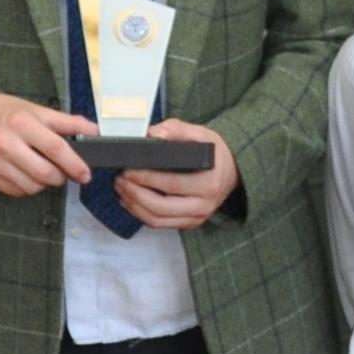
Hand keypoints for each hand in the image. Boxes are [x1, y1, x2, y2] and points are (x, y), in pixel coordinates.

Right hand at [0, 90, 93, 195]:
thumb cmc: (6, 112)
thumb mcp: (36, 109)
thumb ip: (67, 122)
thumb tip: (94, 131)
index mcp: (22, 123)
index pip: (55, 148)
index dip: (74, 164)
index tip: (85, 173)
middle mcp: (6, 143)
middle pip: (45, 173)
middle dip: (61, 177)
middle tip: (64, 172)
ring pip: (32, 187)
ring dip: (44, 183)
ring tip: (43, 170)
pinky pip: (17, 191)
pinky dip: (28, 186)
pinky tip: (26, 173)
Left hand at [116, 120, 239, 230]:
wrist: (233, 169)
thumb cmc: (216, 152)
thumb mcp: (201, 134)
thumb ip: (177, 129)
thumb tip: (153, 133)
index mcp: (208, 184)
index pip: (171, 184)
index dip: (146, 179)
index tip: (128, 170)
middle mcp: (204, 205)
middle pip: (161, 208)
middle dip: (135, 195)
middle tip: (120, 180)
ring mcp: (197, 217)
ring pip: (158, 220)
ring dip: (135, 207)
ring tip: (121, 190)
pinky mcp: (189, 223)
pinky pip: (161, 224)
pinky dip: (142, 214)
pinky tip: (130, 201)